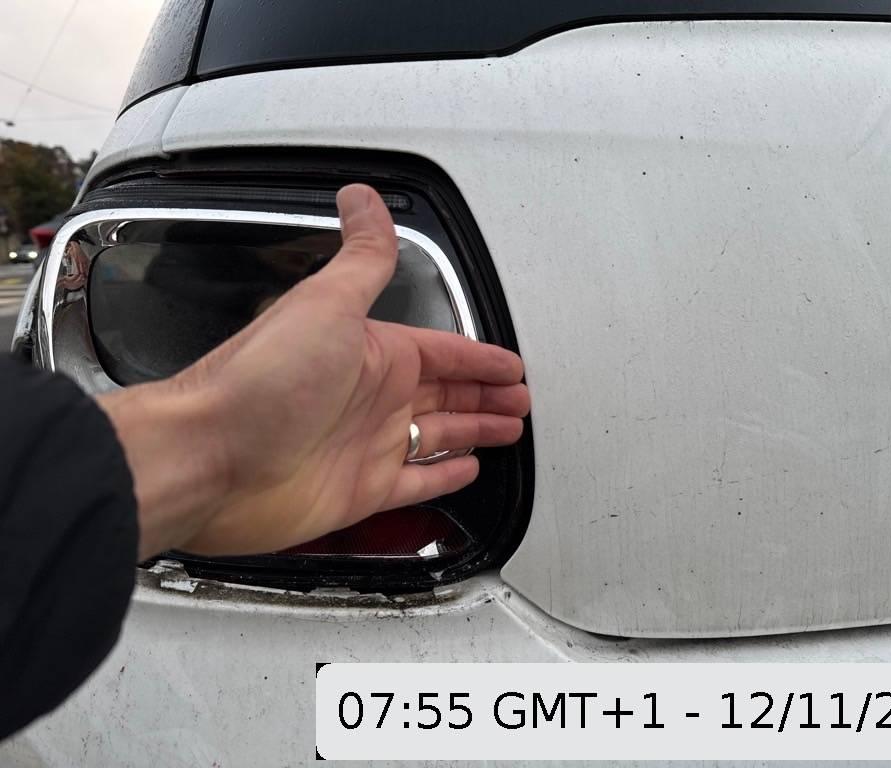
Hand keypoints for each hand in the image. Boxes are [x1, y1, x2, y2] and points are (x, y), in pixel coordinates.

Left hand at [100, 185, 528, 558]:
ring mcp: (366, 445)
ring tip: (508, 430)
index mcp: (371, 352)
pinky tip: (465, 471)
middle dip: (486, 396)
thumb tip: (364, 199)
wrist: (208, 456)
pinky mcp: (360, 491)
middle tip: (520, 400)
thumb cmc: (259, 380)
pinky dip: (444, 477)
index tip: (511, 365)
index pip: (443, 353)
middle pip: (446, 395)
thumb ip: (361, 258)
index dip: (482, 360)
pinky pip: (417, 481)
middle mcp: (370, 397)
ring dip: (474, 432)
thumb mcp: (325, 304)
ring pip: (438, 436)